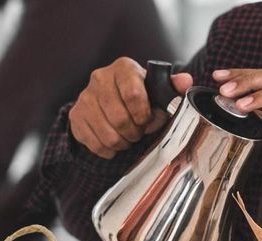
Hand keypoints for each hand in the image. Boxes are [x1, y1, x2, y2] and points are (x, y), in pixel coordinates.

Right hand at [69, 57, 192, 158]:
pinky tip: (113, 142)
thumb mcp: (154, 89)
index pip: (133, 94)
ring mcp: (84, 98)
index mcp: (123, 68)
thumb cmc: (135, 96)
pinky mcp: (76, 117)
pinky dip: (108, 150)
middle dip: (133, 132)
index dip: (144, 115)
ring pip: (108, 135)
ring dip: (122, 143)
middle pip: (119, 119)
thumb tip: (185, 82)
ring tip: (127, 138)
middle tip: (137, 133)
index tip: (147, 120)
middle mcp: (100, 79)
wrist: (103, 101)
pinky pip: (95, 144)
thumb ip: (170, 88)